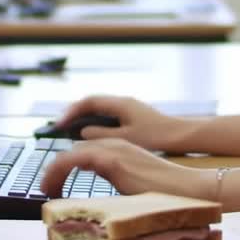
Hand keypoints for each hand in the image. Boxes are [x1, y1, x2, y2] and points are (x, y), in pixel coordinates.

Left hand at [38, 138, 213, 198]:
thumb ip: (115, 180)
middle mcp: (114, 143)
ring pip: (70, 154)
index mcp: (119, 148)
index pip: (82, 152)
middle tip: (47, 189)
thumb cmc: (164, 191)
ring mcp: (113, 149)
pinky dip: (59, 172)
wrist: (186, 188)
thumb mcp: (132, 183)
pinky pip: (74, 160)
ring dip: (54, 172)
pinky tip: (53, 187)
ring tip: (46, 190)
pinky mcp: (112, 160)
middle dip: (55, 170)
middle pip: (73, 151)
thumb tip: (97, 195)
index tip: (55, 185)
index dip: (64, 167)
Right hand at [56, 95, 192, 150]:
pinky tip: (92, 135)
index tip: (59, 124)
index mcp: (120, 103)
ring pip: (100, 109)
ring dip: (84, 118)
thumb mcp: (125, 138)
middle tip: (60, 126)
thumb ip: (101, 134)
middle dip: (74, 113)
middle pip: (92, 103)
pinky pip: (108, 116)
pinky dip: (96, 122)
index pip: (88, 102)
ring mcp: (128, 108)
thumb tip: (82, 132)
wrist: (180, 135)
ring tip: (71, 131)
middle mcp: (122, 102)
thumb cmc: (155, 137)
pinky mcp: (133, 116)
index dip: (71, 112)